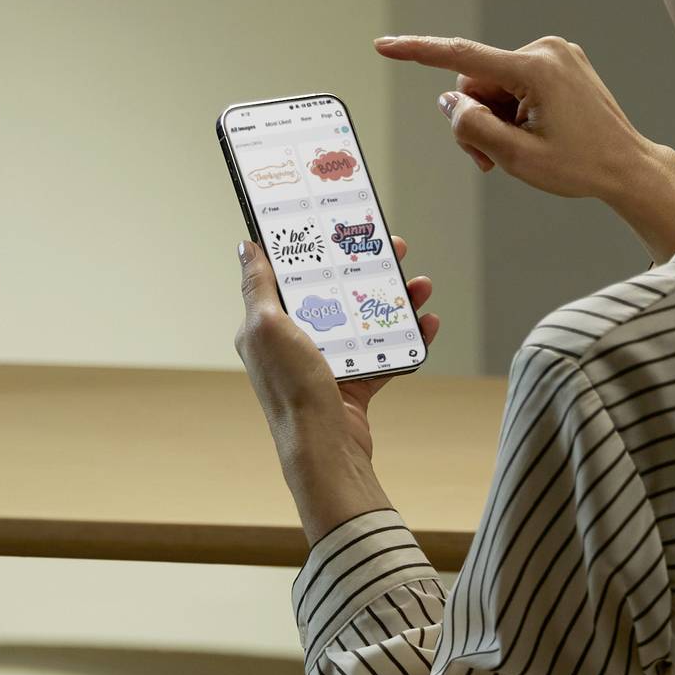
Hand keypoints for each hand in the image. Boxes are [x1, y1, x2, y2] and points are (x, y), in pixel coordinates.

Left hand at [234, 233, 436, 539]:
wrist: (325, 448)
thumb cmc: (292, 388)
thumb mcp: (266, 327)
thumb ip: (257, 286)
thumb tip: (246, 247)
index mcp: (267, 326)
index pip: (291, 275)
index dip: (316, 248)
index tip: (340, 226)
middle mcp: (295, 342)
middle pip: (335, 292)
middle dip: (366, 268)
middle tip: (395, 248)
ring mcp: (327, 363)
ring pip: (365, 319)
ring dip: (395, 299)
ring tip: (421, 283)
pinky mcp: (355, 384)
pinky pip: (385, 352)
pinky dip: (408, 337)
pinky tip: (429, 321)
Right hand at [374, 32, 674, 263]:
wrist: (628, 167)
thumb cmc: (580, 167)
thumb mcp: (516, 158)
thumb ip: (473, 126)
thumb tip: (450, 101)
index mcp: (536, 69)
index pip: (462, 57)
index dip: (417, 52)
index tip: (384, 45)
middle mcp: (546, 50)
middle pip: (476, 80)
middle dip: (475, 117)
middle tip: (489, 158)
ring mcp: (556, 53)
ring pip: (493, 84)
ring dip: (494, 117)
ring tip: (516, 149)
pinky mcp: (560, 62)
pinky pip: (514, 81)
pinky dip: (511, 109)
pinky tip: (530, 132)